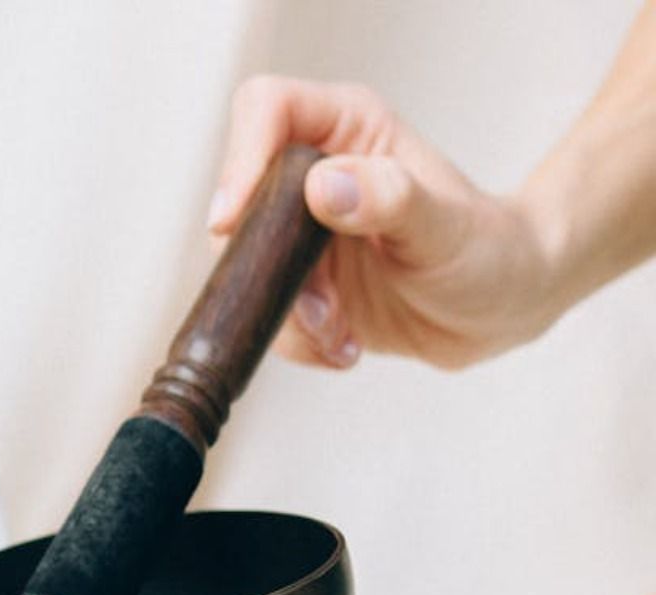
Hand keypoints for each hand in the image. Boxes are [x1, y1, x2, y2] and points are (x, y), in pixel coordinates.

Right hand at [212, 77, 557, 370]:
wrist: (500, 308)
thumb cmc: (491, 252)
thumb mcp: (446, 227)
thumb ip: (390, 198)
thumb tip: (323, 186)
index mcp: (347, 129)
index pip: (267, 109)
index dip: (241, 158)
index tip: (235, 223)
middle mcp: (313, 171)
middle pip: (240, 200)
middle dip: (268, 265)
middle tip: (322, 306)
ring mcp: (299, 230)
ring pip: (245, 266)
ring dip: (288, 314)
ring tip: (341, 333)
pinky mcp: (295, 280)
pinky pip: (263, 311)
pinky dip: (297, 340)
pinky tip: (343, 344)